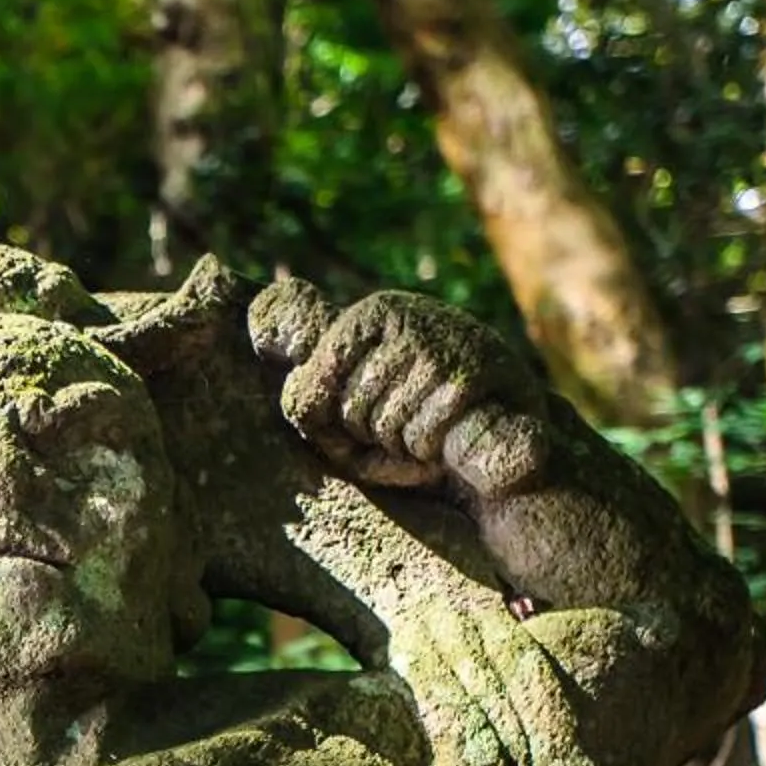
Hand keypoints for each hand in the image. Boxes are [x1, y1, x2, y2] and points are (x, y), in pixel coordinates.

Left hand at [248, 281, 550, 500]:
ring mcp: (443, 341)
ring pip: (386, 423)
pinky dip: (429, 450)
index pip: (306, 392)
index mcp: (368, 316)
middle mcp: (406, 316)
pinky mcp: (478, 373)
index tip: (355, 417)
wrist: (506, 430)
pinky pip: (425, 433)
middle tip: (399, 428)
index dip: (329, 422)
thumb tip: (259, 326)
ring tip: (423, 430)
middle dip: (369, 435)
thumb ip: (305, 385)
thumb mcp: (348, 401)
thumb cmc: (410, 420)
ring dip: (402, 444)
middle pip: (348, 410)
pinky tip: (446, 439)